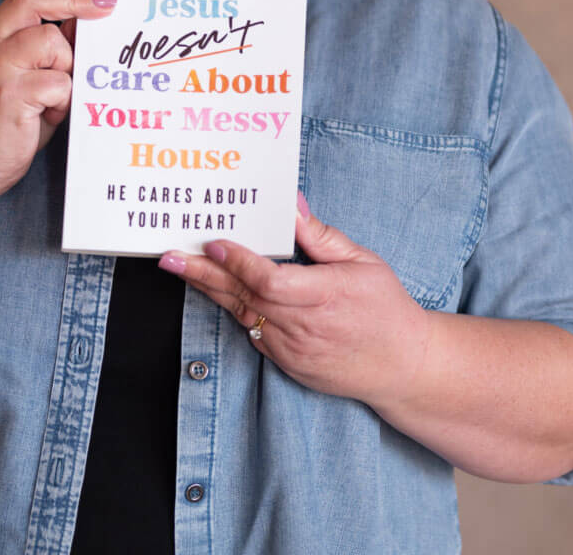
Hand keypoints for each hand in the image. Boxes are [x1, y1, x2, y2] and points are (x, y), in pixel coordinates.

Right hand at [0, 0, 115, 197]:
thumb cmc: (15, 118)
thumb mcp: (38, 74)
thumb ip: (57, 46)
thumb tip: (94, 19)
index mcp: (1, 33)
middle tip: (110, 2)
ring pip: (53, 43)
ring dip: (68, 70)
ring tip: (57, 99)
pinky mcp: (6, 94)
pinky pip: (56, 82)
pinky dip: (62, 101)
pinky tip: (48, 117)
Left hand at [159, 193, 432, 407]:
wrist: (404, 368)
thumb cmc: (386, 308)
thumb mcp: (363, 262)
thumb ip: (321, 236)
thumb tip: (291, 205)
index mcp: (325, 296)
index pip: (270, 280)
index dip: (238, 262)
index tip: (214, 241)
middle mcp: (304, 327)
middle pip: (244, 296)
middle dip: (203, 274)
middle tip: (169, 256)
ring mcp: (292, 350)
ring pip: (242, 313)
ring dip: (209, 289)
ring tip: (178, 266)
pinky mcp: (287, 363)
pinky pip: (253, 330)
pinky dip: (234, 308)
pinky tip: (213, 288)